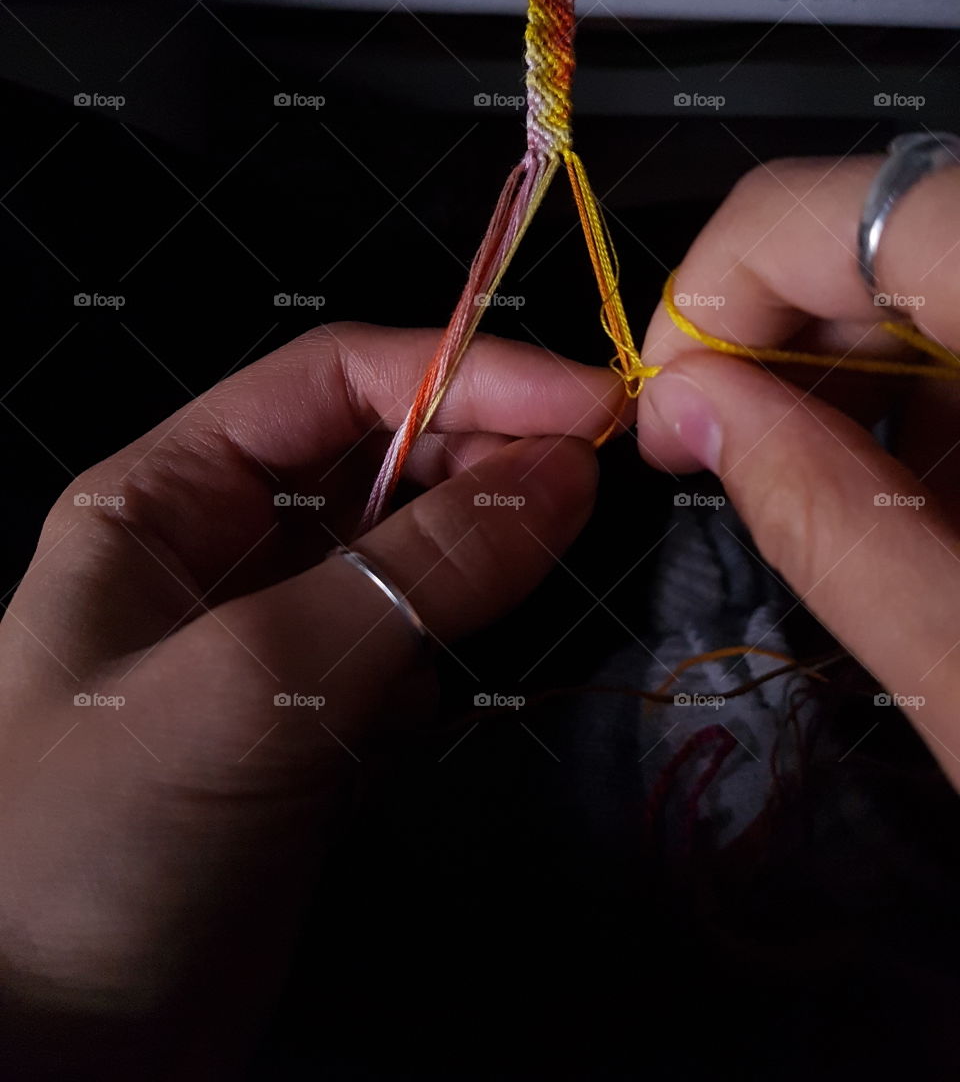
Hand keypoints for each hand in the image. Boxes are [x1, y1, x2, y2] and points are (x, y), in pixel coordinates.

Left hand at [0, 322, 624, 1076]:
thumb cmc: (97, 842)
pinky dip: (447, 646)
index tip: (585, 400)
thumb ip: (414, 574)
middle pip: (378, 456)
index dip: (462, 372)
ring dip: (476, 548)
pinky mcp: (312, 722)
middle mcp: (218, 547)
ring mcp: (269, 637)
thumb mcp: (251, 684)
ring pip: (403, 551)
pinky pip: (407, 644)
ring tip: (552, 553)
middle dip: (482, 454)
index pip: (333, 380)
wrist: (51, 1056)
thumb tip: (563, 474)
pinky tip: (441, 692)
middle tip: (597, 473)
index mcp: (167, 495)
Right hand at [637, 155, 959, 791]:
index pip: (833, 210)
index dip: (713, 293)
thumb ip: (817, 515)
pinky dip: (924, 390)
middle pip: (881, 228)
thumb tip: (688, 404)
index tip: (668, 408)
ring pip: (928, 268)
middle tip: (716, 455)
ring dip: (849, 374)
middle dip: (770, 339)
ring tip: (830, 500)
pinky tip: (919, 493)